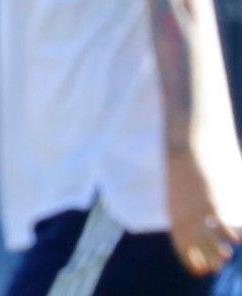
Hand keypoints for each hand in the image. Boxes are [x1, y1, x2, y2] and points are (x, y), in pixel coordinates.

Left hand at [165, 152, 239, 275]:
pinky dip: (234, 234)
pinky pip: (227, 224)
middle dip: (206, 258)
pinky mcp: (214, 201)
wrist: (190, 139)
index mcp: (174, 210)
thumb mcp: (182, 187)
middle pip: (197, 245)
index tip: (198, 270)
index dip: (189, 258)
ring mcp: (200, 209)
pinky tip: (239, 239)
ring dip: (219, 251)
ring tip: (226, 257)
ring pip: (212, 239)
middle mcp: (185, 213)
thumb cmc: (187, 158)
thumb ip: (189, 204)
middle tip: (216, 267)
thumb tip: (204, 217)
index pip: (180, 242)